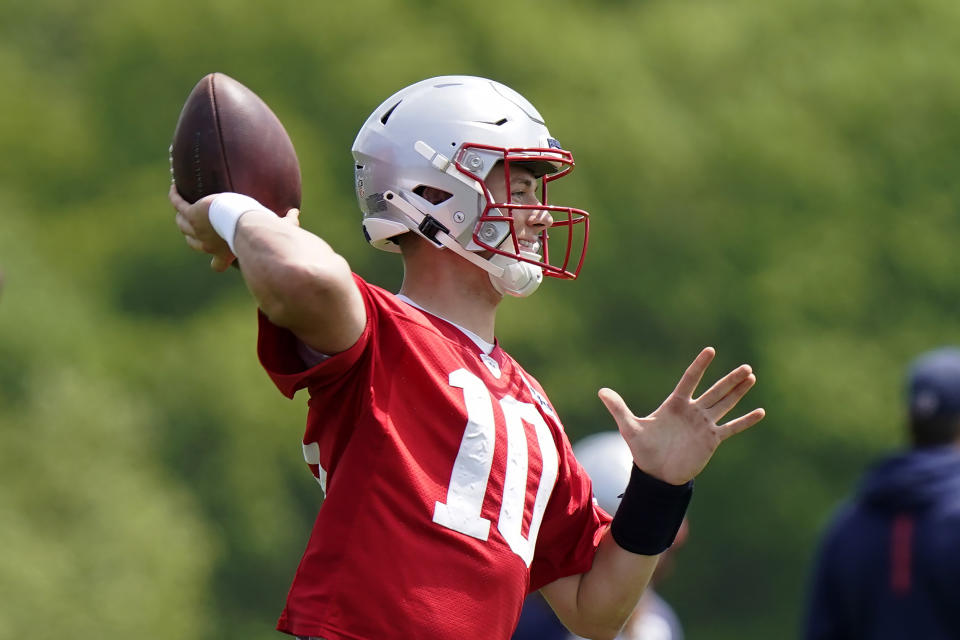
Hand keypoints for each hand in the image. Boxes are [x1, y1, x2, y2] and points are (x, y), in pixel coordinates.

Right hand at [169, 184, 300, 270]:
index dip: (217, 262)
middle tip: (194, 226)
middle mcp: (209, 244)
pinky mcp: (192, 213)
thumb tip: (297, 214)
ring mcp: (198, 229)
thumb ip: (286, 222)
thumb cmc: (261, 228)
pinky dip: (176, 196)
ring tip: (183, 206)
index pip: (217, 264)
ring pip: (182, 224)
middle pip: (193, 243)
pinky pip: (179, 204)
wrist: (246, 222)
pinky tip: (176, 187)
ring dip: (182, 216)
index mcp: (226, 252)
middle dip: (193, 237)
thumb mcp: (273, 227)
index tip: (218, 262)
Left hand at [598, 347, 764, 484]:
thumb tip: (601, 391)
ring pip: (725, 404)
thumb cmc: (644, 450)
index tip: (710, 351)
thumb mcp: (630, 428)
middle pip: (715, 391)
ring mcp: (704, 424)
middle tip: (746, 367)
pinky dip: (745, 420)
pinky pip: (732, 428)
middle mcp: (692, 411)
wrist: (657, 474)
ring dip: (739, 392)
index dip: (700, 366)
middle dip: (730, 379)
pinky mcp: (712, 440)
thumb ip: (619, 408)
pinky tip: (760, 411)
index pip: (690, 380)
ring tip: (752, 377)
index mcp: (675, 404)